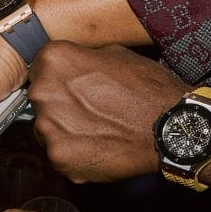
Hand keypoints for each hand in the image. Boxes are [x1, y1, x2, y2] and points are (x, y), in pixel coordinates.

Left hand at [29, 42, 187, 182]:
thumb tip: (73, 64)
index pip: (41, 68)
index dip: (60, 78)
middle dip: (60, 104)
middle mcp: (43, 92)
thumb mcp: (114, 53)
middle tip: (90, 109)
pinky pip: (60, 154)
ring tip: (97, 129)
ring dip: (66, 130)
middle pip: (41, 100)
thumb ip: (83, 58)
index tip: (74, 86)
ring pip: (48, 129)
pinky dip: (75, 154)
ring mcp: (49, 128)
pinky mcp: (59, 158)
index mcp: (54, 60)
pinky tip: (98, 146)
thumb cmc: (147, 89)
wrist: (170, 128)